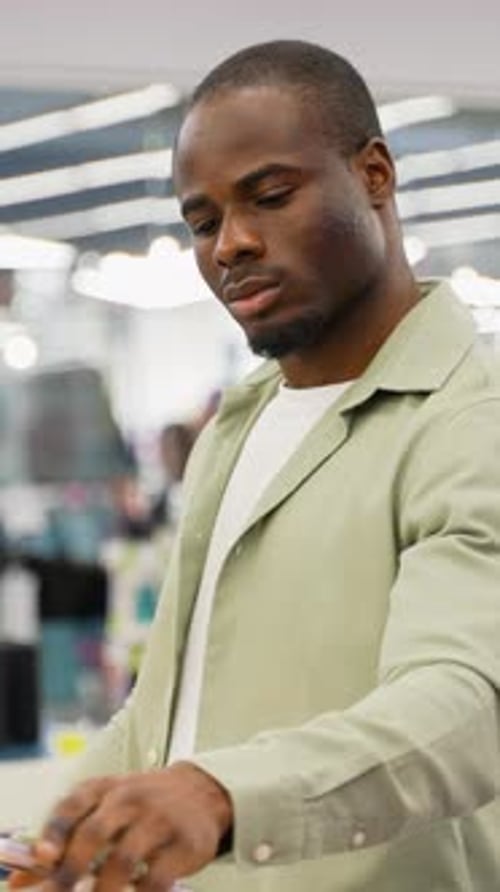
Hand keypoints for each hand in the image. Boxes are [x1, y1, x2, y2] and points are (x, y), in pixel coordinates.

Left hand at [8, 762, 232, 891]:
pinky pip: (157, 878)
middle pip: (95, 832)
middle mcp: (131, 797)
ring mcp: (160, 818)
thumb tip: (19, 880)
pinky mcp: (185, 843)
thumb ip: (66, 839)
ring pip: (123, 860)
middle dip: (72, 870)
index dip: (54, 832)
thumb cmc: (142, 805)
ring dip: (102, 890)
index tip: (42, 858)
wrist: (201, 791)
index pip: (74, 804)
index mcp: (106, 788)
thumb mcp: (106, 808)